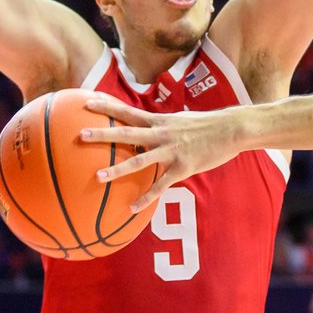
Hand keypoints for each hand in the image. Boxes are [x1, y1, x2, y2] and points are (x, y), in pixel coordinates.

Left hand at [82, 96, 242, 212]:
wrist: (232, 128)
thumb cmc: (208, 125)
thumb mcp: (182, 119)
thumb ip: (164, 125)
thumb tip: (151, 127)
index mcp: (160, 121)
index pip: (128, 111)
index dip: (106, 107)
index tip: (85, 103)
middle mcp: (161, 133)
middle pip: (126, 133)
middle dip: (102, 134)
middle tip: (80, 135)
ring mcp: (171, 150)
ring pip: (139, 160)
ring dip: (116, 169)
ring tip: (96, 177)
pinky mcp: (183, 167)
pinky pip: (161, 184)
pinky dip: (146, 197)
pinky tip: (132, 208)